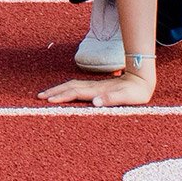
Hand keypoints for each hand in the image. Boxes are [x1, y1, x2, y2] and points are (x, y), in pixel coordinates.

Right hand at [39, 70, 158, 107]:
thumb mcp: (127, 97)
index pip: (75, 92)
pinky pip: (76, 87)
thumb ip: (111, 98)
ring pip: (71, 85)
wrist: (142, 78)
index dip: (62, 96)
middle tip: (39, 97)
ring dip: (57, 89)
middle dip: (54, 91)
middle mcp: (93, 87)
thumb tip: (94, 102)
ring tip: (45, 94)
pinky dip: (65, 89)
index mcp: (98, 90)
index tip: (48, 100)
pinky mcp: (96, 87)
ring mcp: (94, 86)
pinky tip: (62, 92)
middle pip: (69, 87)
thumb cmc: (136, 91)